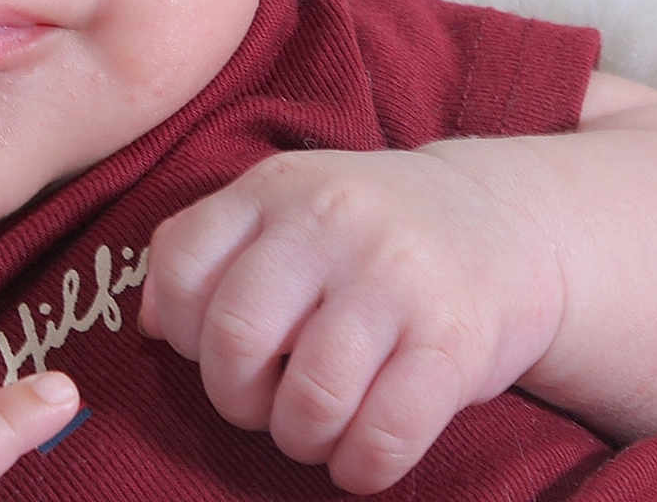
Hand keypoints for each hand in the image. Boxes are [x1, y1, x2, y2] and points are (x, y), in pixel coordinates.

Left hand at [137, 146, 564, 493]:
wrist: (507, 224)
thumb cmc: (368, 232)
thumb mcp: (286, 206)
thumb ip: (210, 246)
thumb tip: (149, 326)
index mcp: (275, 188)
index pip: (180, 268)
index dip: (180, 332)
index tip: (213, 349)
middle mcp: (330, 221)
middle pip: (235, 340)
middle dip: (236, 400)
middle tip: (263, 403)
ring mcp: (395, 278)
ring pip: (310, 399)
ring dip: (300, 439)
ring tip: (315, 426)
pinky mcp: (454, 340)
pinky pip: (383, 437)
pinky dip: (359, 468)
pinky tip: (361, 454)